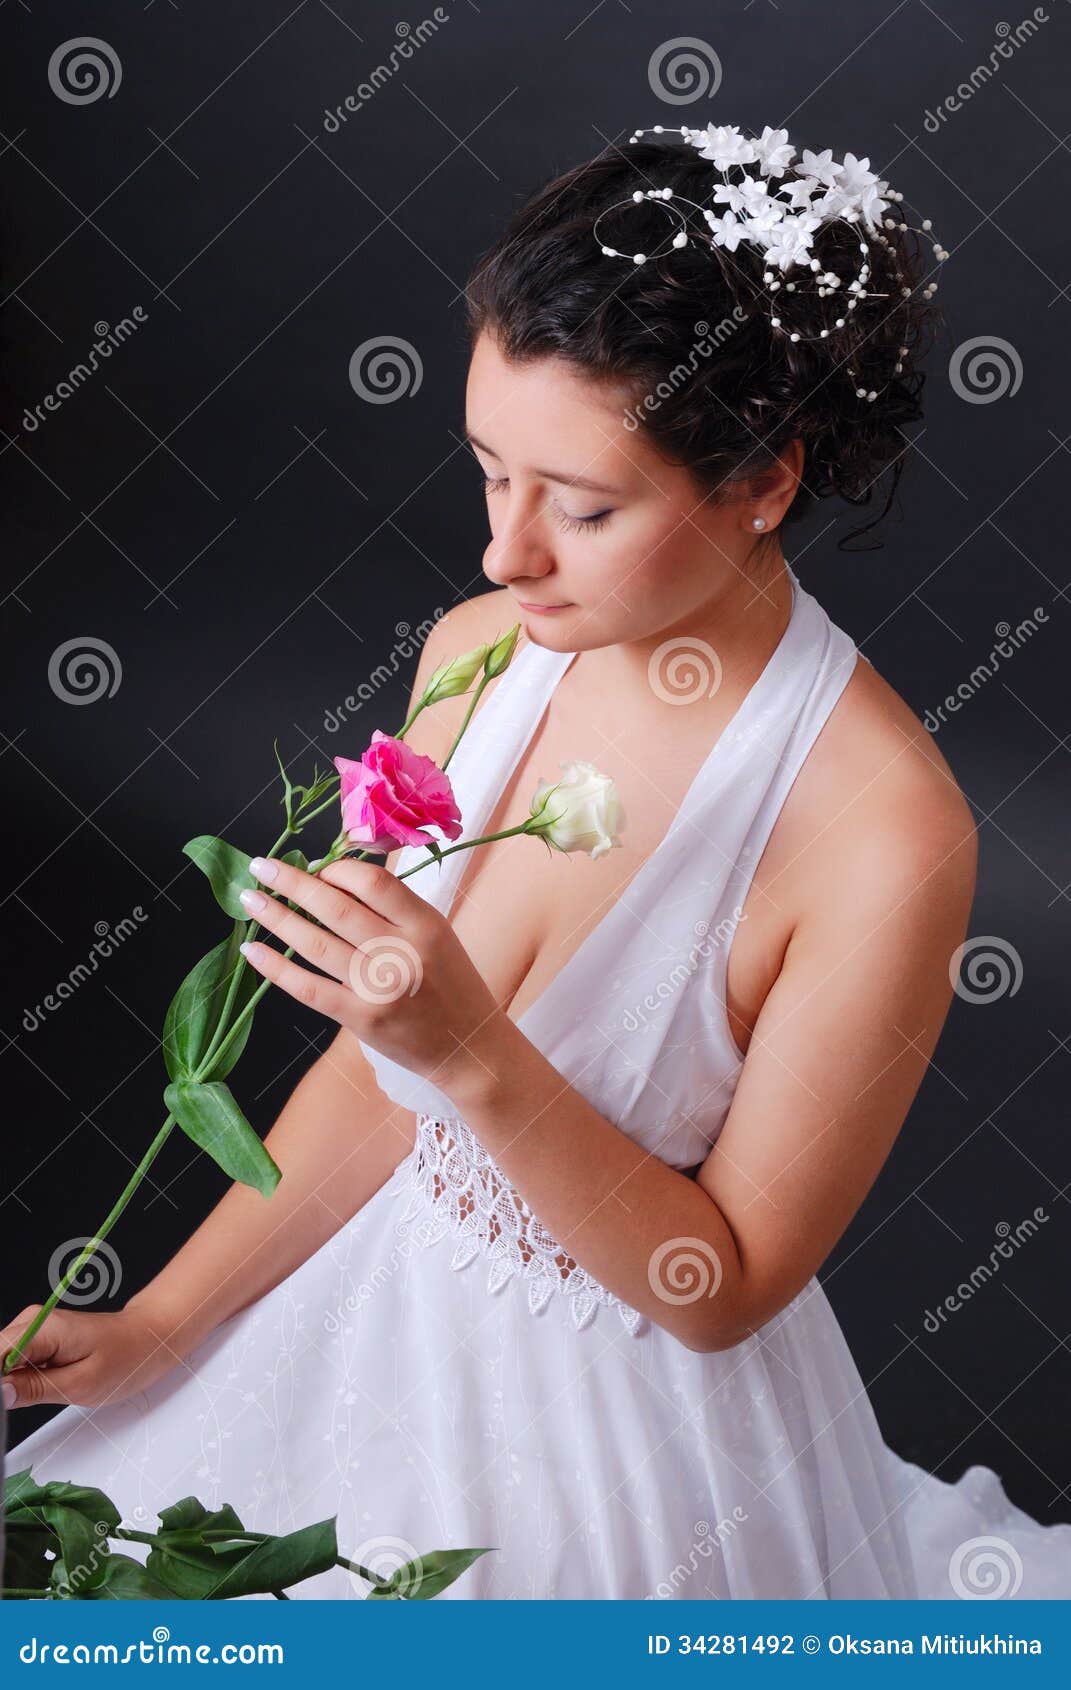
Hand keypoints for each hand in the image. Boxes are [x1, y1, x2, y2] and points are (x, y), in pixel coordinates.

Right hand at [0, 1303, 183, 1410]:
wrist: (148, 1339)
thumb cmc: (125, 1359)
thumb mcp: (80, 1384)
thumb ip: (34, 1389)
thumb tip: (0, 1394)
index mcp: (43, 1329)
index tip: (4, 1403)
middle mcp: (33, 1321)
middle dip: (0, 1387)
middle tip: (25, 1403)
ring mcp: (34, 1328)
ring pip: (0, 1361)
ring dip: (7, 1385)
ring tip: (40, 1395)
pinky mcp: (38, 1338)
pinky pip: (13, 1361)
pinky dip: (17, 1379)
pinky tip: (35, 1389)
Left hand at [236, 856, 507, 1100]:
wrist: (469, 1046)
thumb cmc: (450, 984)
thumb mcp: (436, 934)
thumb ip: (394, 908)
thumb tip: (332, 879)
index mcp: (425, 923)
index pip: (372, 882)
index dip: (336, 869)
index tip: (315, 868)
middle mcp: (403, 952)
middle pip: (336, 907)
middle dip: (291, 882)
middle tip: (261, 866)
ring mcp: (381, 988)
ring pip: (316, 944)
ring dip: (276, 918)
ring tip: (250, 900)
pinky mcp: (363, 1019)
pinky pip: (310, 988)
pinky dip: (277, 968)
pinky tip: (254, 952)